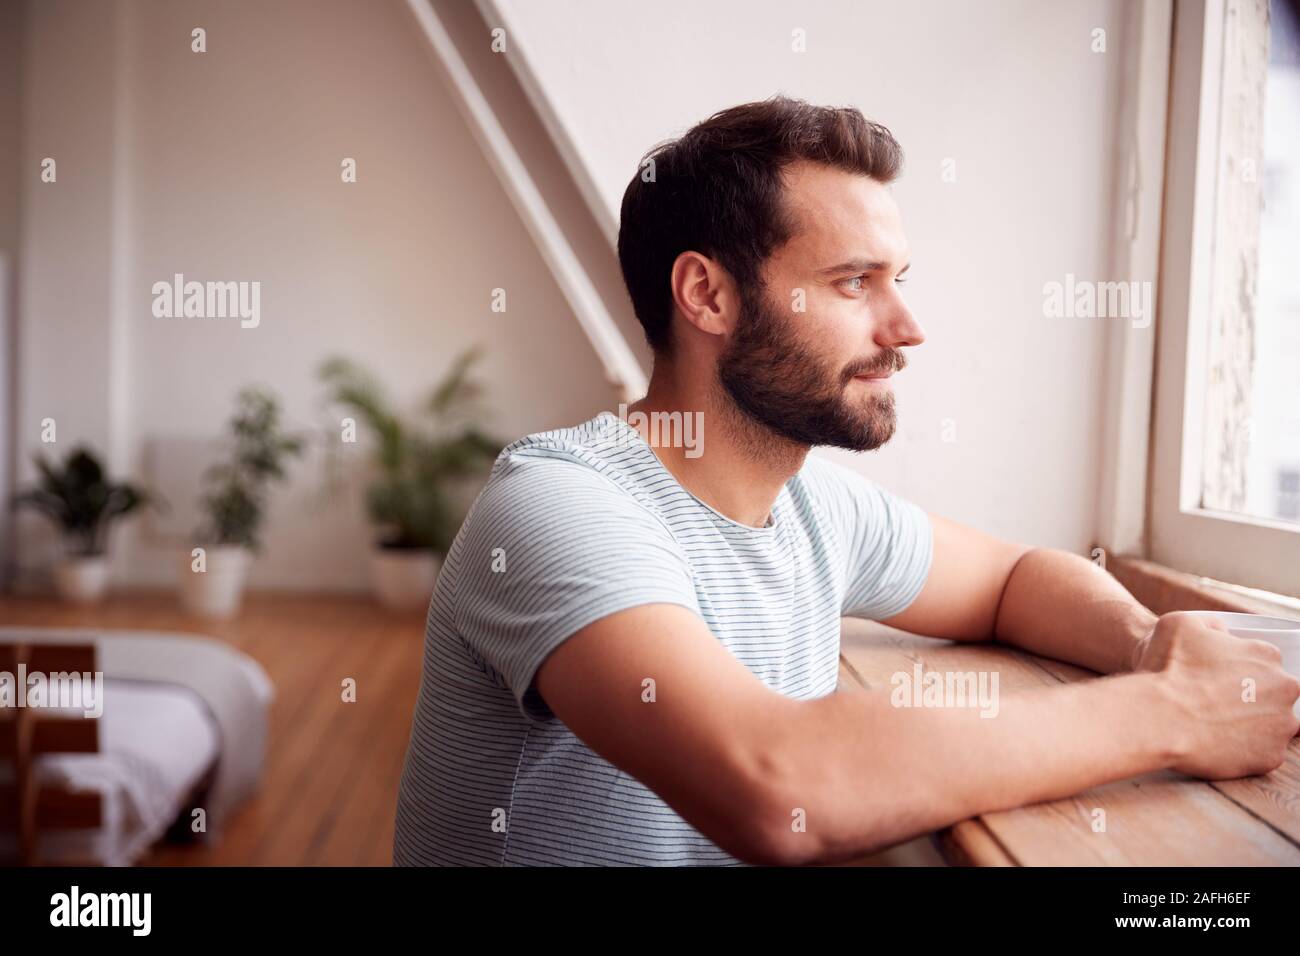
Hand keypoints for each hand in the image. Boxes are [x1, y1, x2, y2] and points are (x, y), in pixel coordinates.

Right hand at [1134, 611, 1299, 778]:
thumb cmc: (1167, 670)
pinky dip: (1243, 751)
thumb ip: (1209, 624)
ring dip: (1250, 725)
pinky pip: (1262, 754)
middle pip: (1273, 693)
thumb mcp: (1179, 624)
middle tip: (1216, 704)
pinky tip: (1216, 744)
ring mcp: (1281, 725)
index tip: (1217, 679)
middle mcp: (1284, 688)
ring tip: (1215, 726)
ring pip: (1272, 725)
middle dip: (1251, 698)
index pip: (1262, 662)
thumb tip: (1218, 632)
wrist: (1158, 718)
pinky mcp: (1270, 757)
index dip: (1238, 670)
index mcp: (1266, 655)